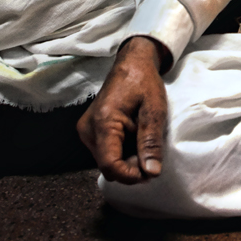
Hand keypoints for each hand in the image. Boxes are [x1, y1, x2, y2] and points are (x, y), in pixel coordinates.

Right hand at [77, 36, 167, 182]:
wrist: (131, 65)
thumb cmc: (143, 83)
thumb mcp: (154, 111)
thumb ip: (151, 142)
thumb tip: (152, 172)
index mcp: (102, 123)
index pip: (110, 165)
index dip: (130, 175)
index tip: (150, 173)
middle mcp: (88, 130)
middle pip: (108, 167)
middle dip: (131, 168)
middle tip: (152, 154)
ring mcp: (86, 132)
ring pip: (107, 163)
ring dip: (127, 161)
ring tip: (144, 143)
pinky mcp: (89, 132)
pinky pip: (106, 153)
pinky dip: (122, 153)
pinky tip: (134, 140)